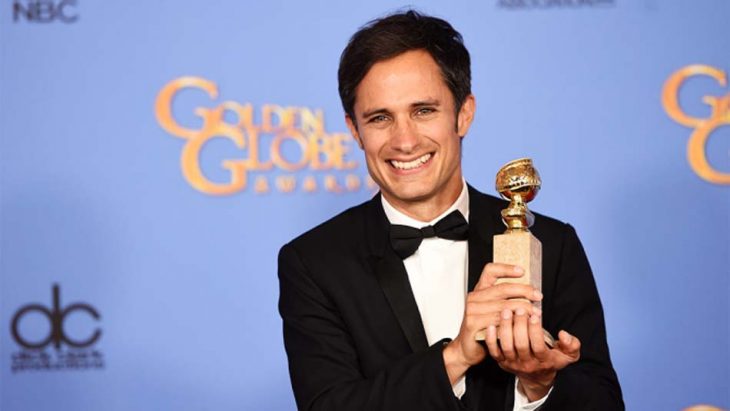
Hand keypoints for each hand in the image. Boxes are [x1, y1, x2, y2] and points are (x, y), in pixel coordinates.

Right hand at [443, 263, 542, 383]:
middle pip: (503, 288)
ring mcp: (472, 310)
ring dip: (523, 309)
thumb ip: (504, 300)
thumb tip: (528, 292)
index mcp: (479, 290)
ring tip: (535, 313)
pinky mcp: (472, 323)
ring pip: (504, 305)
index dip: (506, 268)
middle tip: (537, 296)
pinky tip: (522, 324)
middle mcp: (474, 297)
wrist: (466, 348)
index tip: (522, 271)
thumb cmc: (482, 329)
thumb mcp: (493, 310)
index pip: (490, 271)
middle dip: (524, 291)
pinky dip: (513, 323)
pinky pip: (498, 321)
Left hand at [484, 310, 580, 401]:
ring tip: (506, 312)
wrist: (537, 377)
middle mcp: (527, 363)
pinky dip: (491, 339)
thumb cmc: (552, 360)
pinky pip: (493, 351)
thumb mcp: (569, 355)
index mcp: (543, 361)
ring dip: (505, 328)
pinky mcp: (501, 362)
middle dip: (519, 326)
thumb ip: (572, 345)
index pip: (538, 346)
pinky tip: (491, 325)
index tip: (535, 315)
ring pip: (506, 346)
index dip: (536, 331)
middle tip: (519, 309)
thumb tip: (564, 334)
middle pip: (520, 345)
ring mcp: (512, 363)